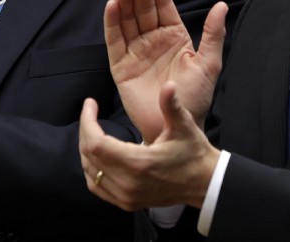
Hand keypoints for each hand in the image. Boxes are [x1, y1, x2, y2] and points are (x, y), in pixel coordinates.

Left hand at [79, 82, 219, 210]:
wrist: (204, 183)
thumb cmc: (193, 152)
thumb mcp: (184, 126)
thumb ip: (172, 106)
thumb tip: (168, 85)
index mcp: (139, 163)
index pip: (96, 143)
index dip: (87, 121)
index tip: (90, 103)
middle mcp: (128, 183)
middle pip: (89, 156)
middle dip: (85, 130)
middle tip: (90, 112)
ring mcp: (126, 196)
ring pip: (90, 172)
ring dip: (86, 149)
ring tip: (92, 129)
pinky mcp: (127, 203)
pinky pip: (97, 187)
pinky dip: (91, 169)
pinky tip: (96, 154)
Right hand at [105, 0, 226, 141]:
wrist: (176, 127)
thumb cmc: (195, 99)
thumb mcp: (209, 64)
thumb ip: (213, 34)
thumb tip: (222, 5)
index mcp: (174, 36)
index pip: (164, 7)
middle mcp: (152, 40)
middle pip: (143, 10)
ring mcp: (135, 52)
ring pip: (127, 21)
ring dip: (125, 2)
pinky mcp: (120, 66)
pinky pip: (114, 41)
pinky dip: (112, 23)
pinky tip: (112, 6)